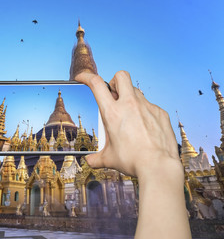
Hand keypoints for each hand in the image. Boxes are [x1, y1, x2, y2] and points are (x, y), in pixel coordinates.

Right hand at [75, 71, 190, 238]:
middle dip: (114, 81)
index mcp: (112, 113)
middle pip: (120, 76)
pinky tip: (144, 127)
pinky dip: (144, 112)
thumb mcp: (109, 159)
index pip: (96, 84)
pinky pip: (150, 105)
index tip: (83, 77)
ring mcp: (147, 107)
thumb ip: (97, 158)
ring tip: (129, 115)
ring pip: (136, 90)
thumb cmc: (133, 161)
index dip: (87, 76)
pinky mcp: (160, 113)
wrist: (158, 166)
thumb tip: (90, 161)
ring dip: (129, 97)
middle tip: (113, 94)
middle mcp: (130, 105)